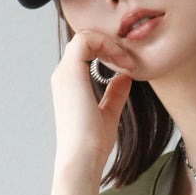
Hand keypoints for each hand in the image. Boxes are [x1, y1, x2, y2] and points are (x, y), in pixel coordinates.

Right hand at [50, 28, 137, 172]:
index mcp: (71, 83)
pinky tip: (122, 63)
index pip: (86, 50)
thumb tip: (124, 77)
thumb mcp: (109, 113)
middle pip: (85, 40)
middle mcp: (64, 75)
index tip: (130, 67)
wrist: (83, 158)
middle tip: (131, 62)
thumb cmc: (94, 144)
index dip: (109, 51)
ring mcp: (64, 73)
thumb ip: (115, 94)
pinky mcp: (70, 73)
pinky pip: (86, 40)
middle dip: (111, 45)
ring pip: (85, 36)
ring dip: (110, 44)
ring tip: (128, 63)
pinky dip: (107, 45)